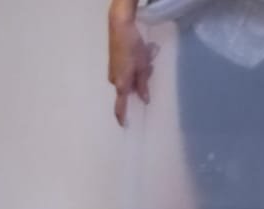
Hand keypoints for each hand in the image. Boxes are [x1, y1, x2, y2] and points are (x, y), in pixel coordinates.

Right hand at [109, 3, 154, 125]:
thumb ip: (143, 84)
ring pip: (129, 77)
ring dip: (139, 70)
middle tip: (150, 66)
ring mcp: (113, 71)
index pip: (120, 106)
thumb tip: (145, 100)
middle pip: (129, 89)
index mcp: (121, 85)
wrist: (120, 27)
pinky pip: (126, 70)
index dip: (122, 117)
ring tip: (148, 54)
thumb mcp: (143, 66)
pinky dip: (134, 65)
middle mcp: (114, 81)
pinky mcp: (114, 62)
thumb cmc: (132, 48)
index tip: (124, 126)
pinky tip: (141, 52)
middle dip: (140, 82)